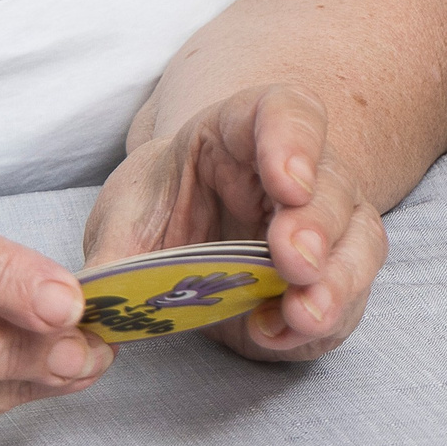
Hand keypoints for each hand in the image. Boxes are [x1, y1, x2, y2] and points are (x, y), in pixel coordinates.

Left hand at [86, 85, 380, 362]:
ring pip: (359, 239)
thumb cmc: (159, 209)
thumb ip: (113, 259)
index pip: (285, 112)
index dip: (292, 140)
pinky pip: (348, 297)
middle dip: (316, 224)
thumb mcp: (123, 220)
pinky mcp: (333, 280)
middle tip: (292, 260)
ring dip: (338, 277)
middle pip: (330, 183)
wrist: (184, 235)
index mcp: (243, 130)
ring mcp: (327, 225)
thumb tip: (86, 309)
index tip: (286, 179)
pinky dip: (323, 321)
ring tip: (305, 312)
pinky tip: (285, 333)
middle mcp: (302, 172)